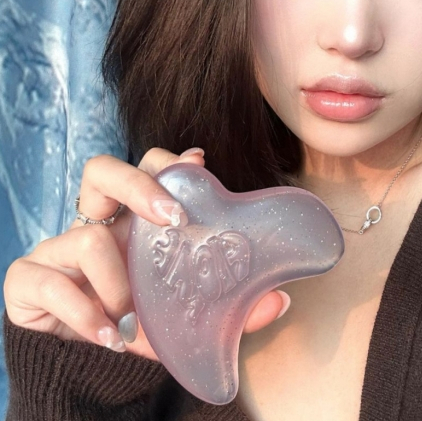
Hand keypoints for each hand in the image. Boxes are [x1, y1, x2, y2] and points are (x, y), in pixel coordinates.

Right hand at [4, 147, 290, 359]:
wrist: (88, 370)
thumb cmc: (138, 327)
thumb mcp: (184, 313)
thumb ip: (230, 306)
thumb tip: (280, 299)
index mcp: (133, 222)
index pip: (145, 169)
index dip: (166, 161)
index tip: (198, 163)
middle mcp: (97, 225)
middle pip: (100, 170)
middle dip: (136, 184)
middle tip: (169, 218)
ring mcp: (60, 250)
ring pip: (84, 235)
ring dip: (116, 281)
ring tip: (130, 317)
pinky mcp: (30, 281)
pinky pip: (49, 282)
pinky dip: (82, 313)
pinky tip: (108, 337)